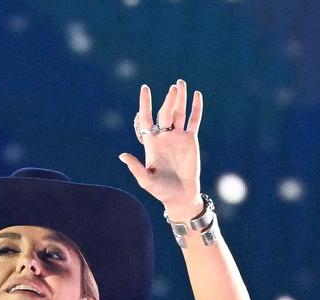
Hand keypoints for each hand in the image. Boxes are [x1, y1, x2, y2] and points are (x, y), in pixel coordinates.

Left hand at [119, 79, 204, 217]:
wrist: (180, 196)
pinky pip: (194, 121)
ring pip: (179, 113)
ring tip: (181, 83)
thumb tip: (122, 156)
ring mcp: (178, 137)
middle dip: (169, 100)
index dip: (145, 103)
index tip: (145, 88)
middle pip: (165, 113)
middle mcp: (164, 136)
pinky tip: (197, 94)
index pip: (146, 118)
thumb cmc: (161, 191)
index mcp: (151, 142)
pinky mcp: (190, 140)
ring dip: (180, 99)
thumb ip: (135, 168)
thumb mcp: (146, 181)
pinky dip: (196, 108)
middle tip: (173, 88)